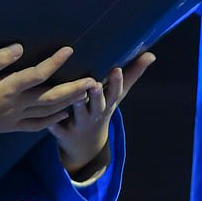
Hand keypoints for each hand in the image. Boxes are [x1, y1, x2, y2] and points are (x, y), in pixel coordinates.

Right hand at [0, 43, 99, 134]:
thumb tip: (19, 47)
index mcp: (8, 89)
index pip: (37, 74)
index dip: (55, 62)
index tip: (70, 50)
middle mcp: (16, 105)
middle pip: (51, 97)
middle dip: (74, 89)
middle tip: (93, 81)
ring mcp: (15, 118)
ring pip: (48, 112)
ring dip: (69, 103)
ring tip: (85, 94)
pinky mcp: (11, 127)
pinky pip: (37, 125)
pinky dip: (53, 120)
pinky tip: (64, 113)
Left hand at [49, 51, 154, 176]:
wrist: (86, 146)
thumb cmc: (102, 109)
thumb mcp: (117, 95)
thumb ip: (132, 75)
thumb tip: (151, 55)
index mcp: (108, 103)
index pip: (115, 92)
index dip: (116, 82)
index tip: (117, 70)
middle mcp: (95, 113)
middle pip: (98, 104)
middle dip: (97, 96)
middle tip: (95, 84)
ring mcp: (80, 124)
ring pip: (78, 114)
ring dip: (77, 106)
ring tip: (75, 95)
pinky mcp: (63, 133)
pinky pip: (58, 130)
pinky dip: (55, 127)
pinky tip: (50, 122)